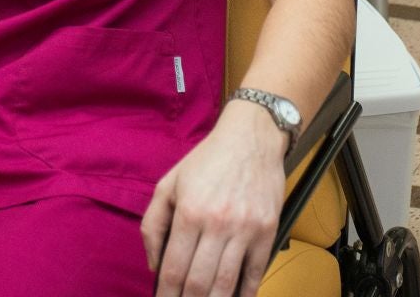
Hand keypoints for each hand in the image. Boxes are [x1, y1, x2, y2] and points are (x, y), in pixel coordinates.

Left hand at [143, 101, 285, 296]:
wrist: (251, 138)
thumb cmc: (207, 160)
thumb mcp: (169, 184)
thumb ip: (153, 225)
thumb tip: (153, 265)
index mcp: (189, 212)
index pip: (173, 268)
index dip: (166, 294)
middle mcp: (217, 223)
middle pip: (199, 282)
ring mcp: (245, 229)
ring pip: (226, 283)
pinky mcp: (267, 230)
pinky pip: (255, 272)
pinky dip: (245, 293)